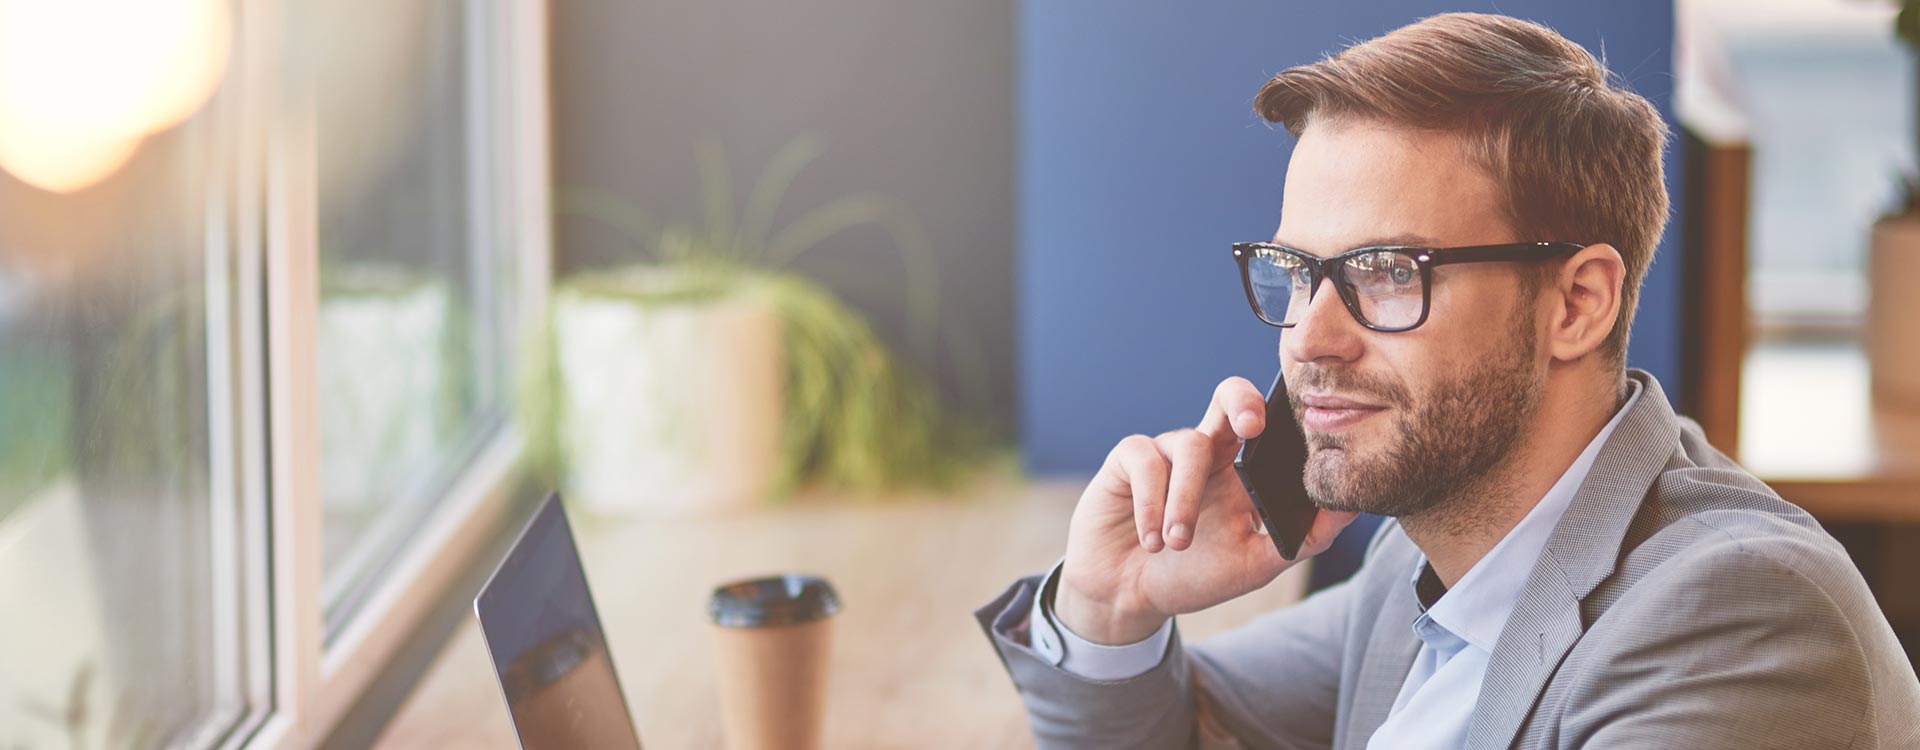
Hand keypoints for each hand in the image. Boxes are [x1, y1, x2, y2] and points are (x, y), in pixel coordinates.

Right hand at [1053, 376, 1358, 643]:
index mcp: (1239, 469)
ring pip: (1188, 446)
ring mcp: (1165, 452)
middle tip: (1252, 427)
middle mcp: (1205, 452)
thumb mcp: (1255, 564)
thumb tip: (1352, 509)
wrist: (1129, 596)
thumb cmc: (1192, 575)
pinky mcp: (1126, 461)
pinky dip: (1150, 505)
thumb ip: (1302, 539)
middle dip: (1243, 401)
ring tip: (1177, 543)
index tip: (1303, 431)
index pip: (1267, 425)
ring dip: (1184, 500)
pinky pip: (1145, 462)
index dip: (1284, 416)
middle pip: (1228, 397)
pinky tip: (1152, 540)